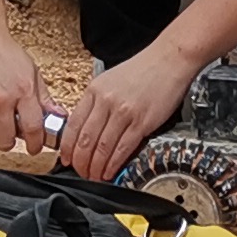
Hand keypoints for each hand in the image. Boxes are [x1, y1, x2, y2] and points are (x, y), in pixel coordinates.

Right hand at [0, 26, 53, 154]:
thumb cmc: (4, 50)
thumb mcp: (31, 71)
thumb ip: (43, 98)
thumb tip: (55, 117)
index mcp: (22, 91)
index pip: (32, 129)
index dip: (35, 144)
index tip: (34, 147)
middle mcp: (0, 98)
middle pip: (5, 141)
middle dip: (10, 140)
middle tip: (10, 131)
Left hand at [60, 43, 199, 181]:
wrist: (169, 59)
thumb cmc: (143, 69)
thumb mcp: (110, 80)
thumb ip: (97, 102)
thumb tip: (87, 129)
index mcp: (95, 90)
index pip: (73, 125)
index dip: (67, 147)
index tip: (66, 159)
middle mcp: (106, 101)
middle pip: (85, 140)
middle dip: (80, 162)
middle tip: (80, 173)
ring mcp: (123, 112)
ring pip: (102, 147)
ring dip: (96, 167)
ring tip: (94, 176)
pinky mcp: (142, 121)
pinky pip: (122, 148)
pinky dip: (113, 164)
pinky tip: (109, 172)